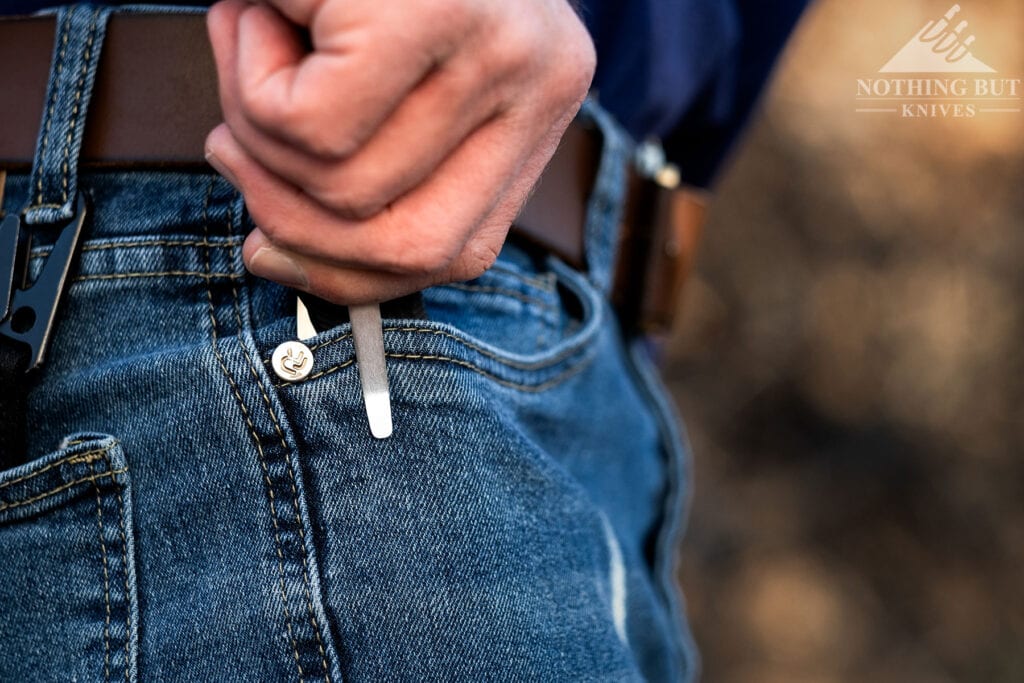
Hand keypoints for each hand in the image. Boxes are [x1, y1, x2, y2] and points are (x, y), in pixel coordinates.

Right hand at [204, 0, 594, 303]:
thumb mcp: (393, 76)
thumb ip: (376, 163)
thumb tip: (282, 253)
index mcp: (539, 106)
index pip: (461, 253)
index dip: (354, 278)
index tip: (272, 249)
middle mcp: (540, 82)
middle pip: (410, 249)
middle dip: (292, 220)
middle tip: (232, 144)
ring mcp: (498, 49)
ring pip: (344, 188)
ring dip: (257, 128)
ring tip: (251, 42)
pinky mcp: (433, 12)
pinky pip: (308, 125)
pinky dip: (249, 78)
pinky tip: (257, 12)